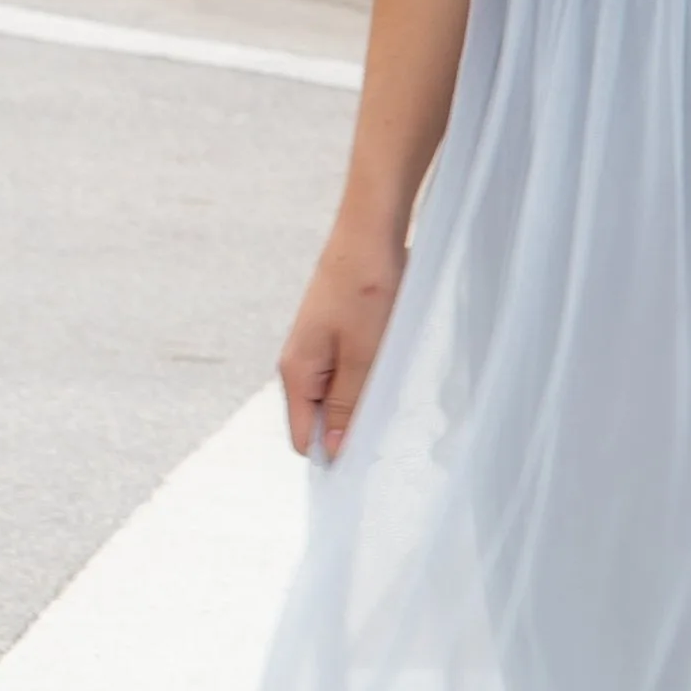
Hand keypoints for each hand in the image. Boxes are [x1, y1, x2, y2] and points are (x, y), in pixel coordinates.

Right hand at [280, 215, 407, 460]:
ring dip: (364, 397)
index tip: (368, 457)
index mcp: (296, 373)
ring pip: (338, 393)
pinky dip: (369, 374)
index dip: (333, 453)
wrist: (370, 232)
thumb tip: (331, 453)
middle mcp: (299, 363)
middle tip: (390, 419)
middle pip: (320, 418)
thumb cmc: (368, 290)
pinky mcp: (336, 333)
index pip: (303, 438)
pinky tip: (392, 363)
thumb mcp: (363, 356)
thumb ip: (346, 405)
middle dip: (351, 425)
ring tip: (393, 384)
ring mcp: (317, 347)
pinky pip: (348, 370)